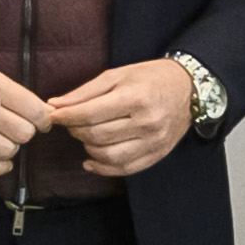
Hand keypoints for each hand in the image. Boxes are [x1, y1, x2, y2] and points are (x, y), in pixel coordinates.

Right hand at [0, 55, 51, 175]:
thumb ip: (14, 94)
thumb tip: (45, 114)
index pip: (36, 111)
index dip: (44, 121)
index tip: (41, 123)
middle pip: (25, 134)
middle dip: (25, 134)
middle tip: (16, 130)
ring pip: (8, 151)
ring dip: (10, 149)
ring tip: (2, 140)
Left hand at [42, 61, 195, 174]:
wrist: (190, 88)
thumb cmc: (151, 78)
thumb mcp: (118, 75)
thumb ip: (85, 92)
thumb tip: (55, 106)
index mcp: (136, 98)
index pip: (89, 115)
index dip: (66, 117)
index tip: (54, 115)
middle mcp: (147, 122)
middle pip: (96, 136)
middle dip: (75, 130)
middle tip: (72, 123)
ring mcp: (154, 141)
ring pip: (108, 155)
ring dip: (88, 148)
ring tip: (87, 136)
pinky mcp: (157, 154)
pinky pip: (124, 168)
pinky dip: (102, 168)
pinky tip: (92, 159)